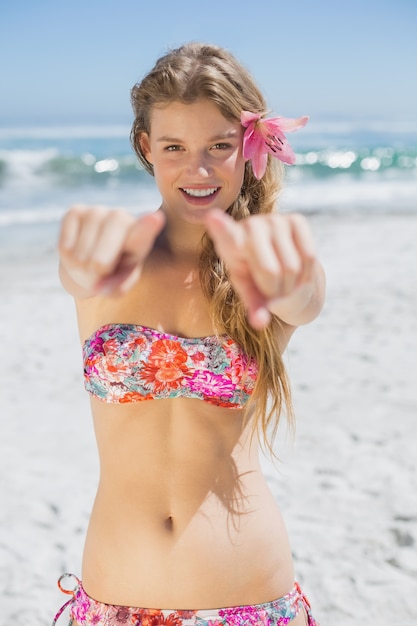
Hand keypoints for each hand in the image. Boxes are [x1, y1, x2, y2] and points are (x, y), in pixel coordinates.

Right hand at [58, 205, 164, 295]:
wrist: (91, 259)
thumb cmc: (112, 273)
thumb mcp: (120, 283)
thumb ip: (116, 288)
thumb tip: (98, 287)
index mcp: (140, 237)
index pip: (144, 232)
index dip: (148, 226)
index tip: (155, 219)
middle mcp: (121, 218)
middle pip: (102, 257)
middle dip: (98, 269)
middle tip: (101, 271)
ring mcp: (98, 211)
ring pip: (82, 253)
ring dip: (81, 266)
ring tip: (88, 263)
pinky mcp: (75, 211)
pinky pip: (66, 245)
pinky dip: (68, 257)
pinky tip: (76, 251)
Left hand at [204, 210, 317, 328]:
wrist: (278, 260)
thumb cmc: (256, 278)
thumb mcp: (249, 291)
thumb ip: (253, 307)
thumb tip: (260, 323)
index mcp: (229, 243)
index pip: (225, 235)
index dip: (220, 227)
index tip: (211, 217)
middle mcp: (250, 225)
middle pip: (270, 272)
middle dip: (274, 290)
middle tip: (270, 290)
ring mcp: (274, 220)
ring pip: (292, 268)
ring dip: (290, 285)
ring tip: (282, 281)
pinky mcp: (296, 220)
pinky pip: (308, 257)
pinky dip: (305, 274)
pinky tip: (297, 272)